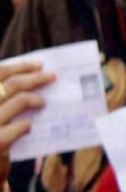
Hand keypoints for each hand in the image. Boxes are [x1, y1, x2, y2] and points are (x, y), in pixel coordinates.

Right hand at [0, 61, 53, 184]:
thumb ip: (7, 98)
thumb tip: (35, 76)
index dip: (19, 67)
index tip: (40, 65)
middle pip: (12, 84)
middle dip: (35, 78)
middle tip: (52, 77)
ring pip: (18, 100)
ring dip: (35, 99)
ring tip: (43, 102)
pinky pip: (19, 126)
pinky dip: (27, 124)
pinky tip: (29, 126)